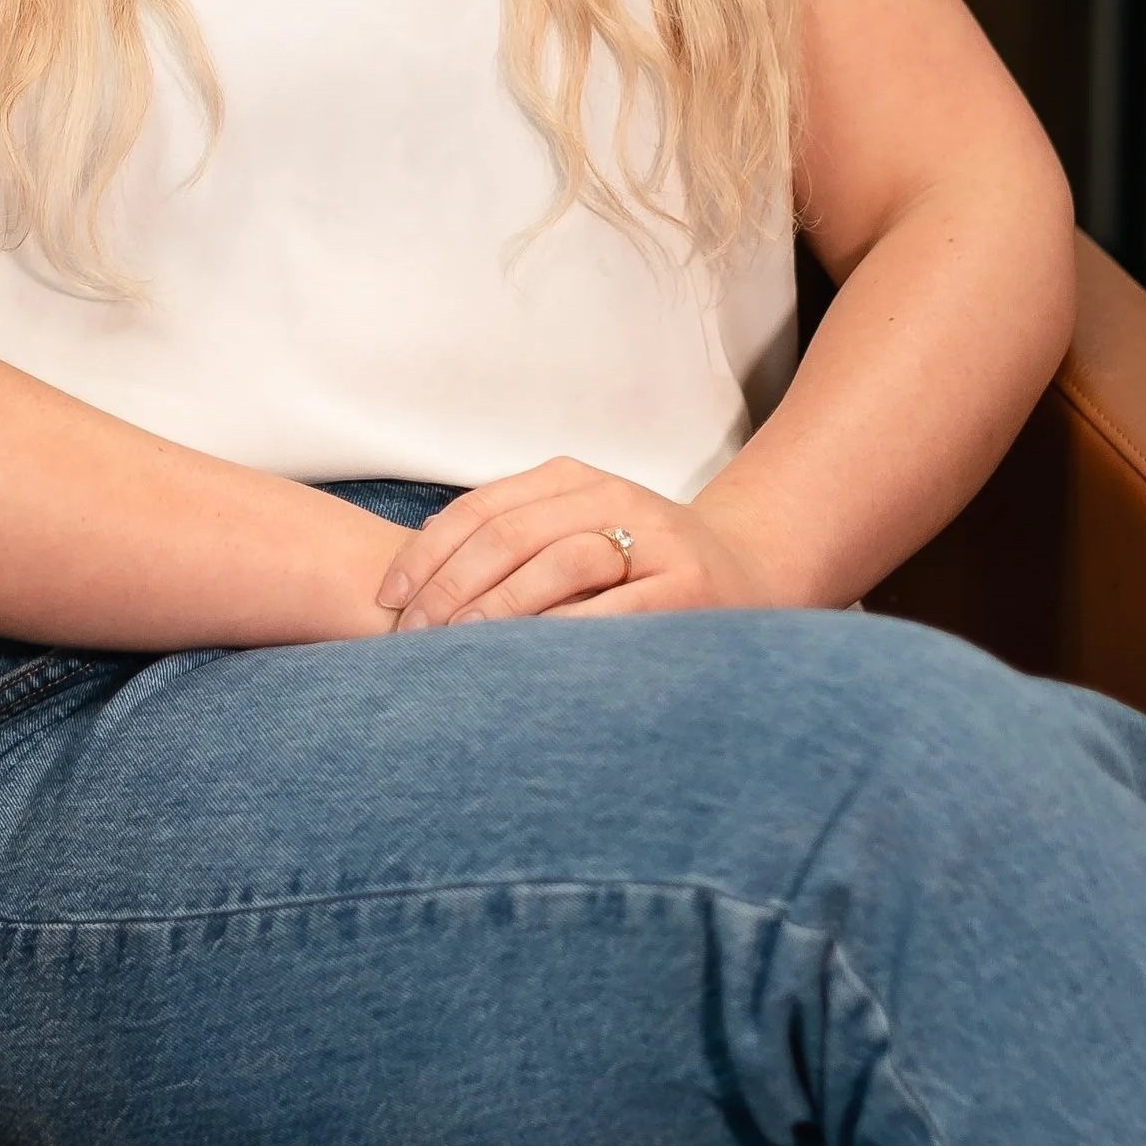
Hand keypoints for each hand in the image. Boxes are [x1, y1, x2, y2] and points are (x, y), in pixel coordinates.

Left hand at [374, 457, 786, 629]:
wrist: (755, 575)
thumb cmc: (645, 566)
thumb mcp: (580, 531)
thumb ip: (515, 540)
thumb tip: (418, 566)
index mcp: (578, 479)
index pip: (482, 509)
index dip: (428, 554)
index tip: (390, 600)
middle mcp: (615, 496)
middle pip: (508, 535)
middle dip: (450, 590)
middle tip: (413, 639)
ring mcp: (656, 541)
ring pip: (555, 564)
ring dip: (496, 612)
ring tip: (456, 653)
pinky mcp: (686, 590)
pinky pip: (609, 612)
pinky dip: (559, 637)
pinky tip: (524, 666)